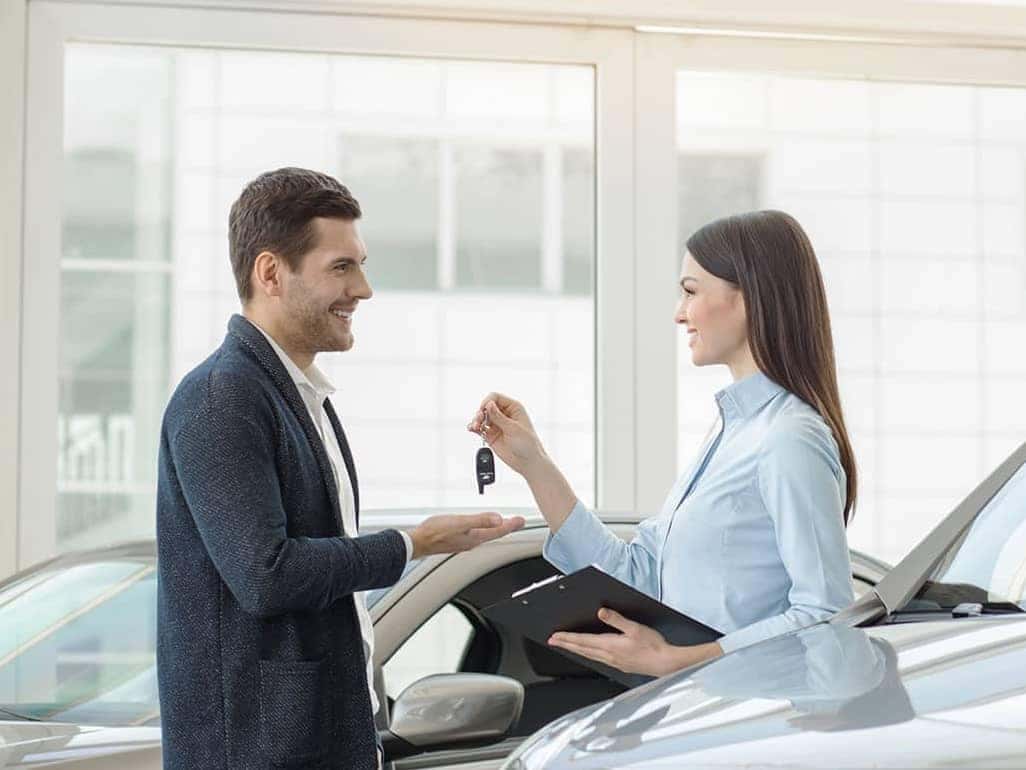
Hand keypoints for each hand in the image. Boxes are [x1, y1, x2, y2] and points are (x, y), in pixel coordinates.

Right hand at [408, 513, 525, 558]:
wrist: (417, 542)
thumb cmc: (434, 533)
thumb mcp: (459, 523)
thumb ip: (479, 520)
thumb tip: (498, 519)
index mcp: (475, 537)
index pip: (498, 531)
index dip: (511, 525)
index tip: (522, 520)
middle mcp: (472, 542)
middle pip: (495, 534)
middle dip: (507, 527)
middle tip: (517, 522)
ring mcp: (464, 541)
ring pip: (486, 535)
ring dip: (496, 529)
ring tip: (503, 523)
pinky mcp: (456, 539)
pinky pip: (476, 534)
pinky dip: (484, 529)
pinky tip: (480, 526)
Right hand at [467, 393, 546, 476]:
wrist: (528, 462)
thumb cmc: (528, 444)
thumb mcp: (514, 429)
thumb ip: (499, 417)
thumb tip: (489, 404)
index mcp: (514, 408)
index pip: (496, 397)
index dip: (487, 402)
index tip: (483, 410)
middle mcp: (504, 414)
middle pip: (486, 407)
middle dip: (480, 413)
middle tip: (478, 421)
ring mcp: (497, 425)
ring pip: (482, 417)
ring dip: (476, 420)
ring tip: (474, 427)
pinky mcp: (491, 435)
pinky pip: (480, 428)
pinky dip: (474, 428)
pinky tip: (471, 429)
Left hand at [548, 608, 722, 676]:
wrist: (666, 664)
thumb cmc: (653, 646)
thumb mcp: (635, 628)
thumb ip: (617, 620)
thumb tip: (601, 612)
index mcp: (610, 645)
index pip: (583, 641)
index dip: (567, 638)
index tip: (555, 636)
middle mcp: (609, 655)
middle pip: (582, 649)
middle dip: (566, 644)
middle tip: (552, 641)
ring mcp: (614, 662)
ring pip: (589, 655)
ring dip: (575, 650)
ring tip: (565, 646)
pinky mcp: (620, 665)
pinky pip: (598, 659)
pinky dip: (587, 654)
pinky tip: (588, 653)